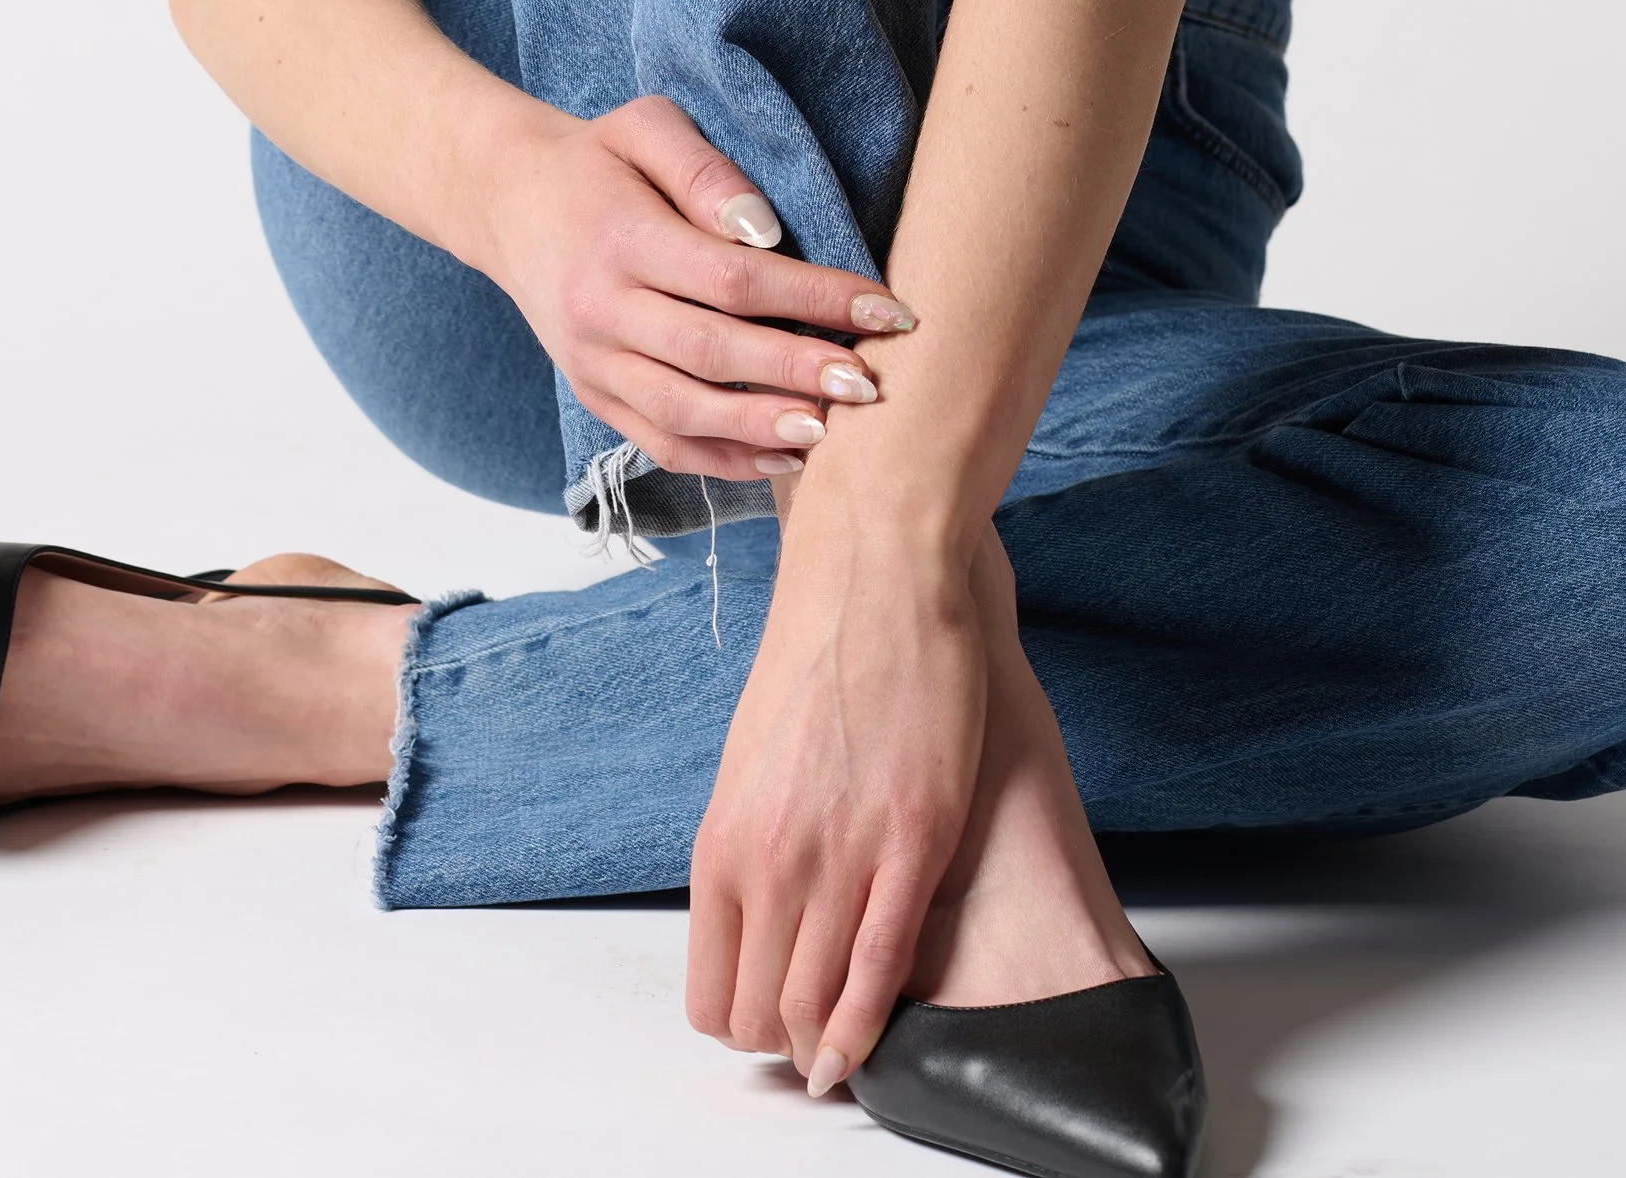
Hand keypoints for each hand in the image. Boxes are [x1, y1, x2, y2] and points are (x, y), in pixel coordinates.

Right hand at [489, 94, 912, 482]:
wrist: (508, 202)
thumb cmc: (597, 159)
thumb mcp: (646, 127)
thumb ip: (705, 171)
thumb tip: (766, 231)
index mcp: (622, 239)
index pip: (732, 278)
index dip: (813, 296)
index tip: (886, 306)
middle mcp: (602, 310)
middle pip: (712, 354)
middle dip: (798, 371)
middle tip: (871, 382)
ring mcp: (593, 363)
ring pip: (684, 412)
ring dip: (762, 428)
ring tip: (833, 431)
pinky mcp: (593, 395)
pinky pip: (659, 442)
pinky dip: (722, 461)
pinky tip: (782, 458)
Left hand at [687, 489, 988, 1091]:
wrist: (874, 575)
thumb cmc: (816, 656)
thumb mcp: (753, 763)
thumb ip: (754, 847)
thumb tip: (764, 916)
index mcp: (724, 844)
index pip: (712, 994)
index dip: (740, 1025)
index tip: (766, 1023)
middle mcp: (772, 863)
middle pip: (761, 1015)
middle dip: (784, 1043)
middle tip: (810, 1042)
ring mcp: (843, 856)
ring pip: (819, 1005)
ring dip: (828, 1045)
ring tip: (842, 1051)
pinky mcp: (913, 840)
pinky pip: (885, 967)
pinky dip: (872, 1023)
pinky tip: (871, 1044)